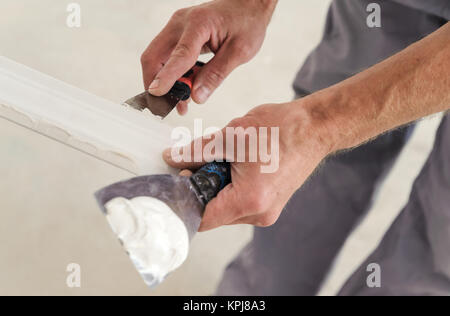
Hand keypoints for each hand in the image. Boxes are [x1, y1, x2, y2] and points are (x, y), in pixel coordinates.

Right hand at [141, 0, 277, 114]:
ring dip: (164, 81)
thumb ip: (216, 74)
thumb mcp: (239, 52)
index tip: (157, 94)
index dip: (167, 77)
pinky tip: (184, 87)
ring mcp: (176, 27)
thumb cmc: (246, 23)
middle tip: (166, 105)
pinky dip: (171, 74)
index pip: (179, 55)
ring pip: (157, 58)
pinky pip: (167, 57)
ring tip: (180, 102)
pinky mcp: (177, 34)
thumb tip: (197, 97)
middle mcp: (181, 23)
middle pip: (154, 56)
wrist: (247, 5)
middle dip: (155, 82)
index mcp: (199, 24)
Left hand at [163, 98, 333, 230]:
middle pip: (213, 213)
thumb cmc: (281, 129)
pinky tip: (236, 164)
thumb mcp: (231, 136)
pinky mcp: (270, 204)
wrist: (315, 127)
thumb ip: (196, 152)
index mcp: (249, 200)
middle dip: (200, 188)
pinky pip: (239, 202)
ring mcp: (266, 212)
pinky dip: (230, 186)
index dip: (183, 200)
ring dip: (215, 186)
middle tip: (200, 161)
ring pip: (225, 207)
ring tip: (225, 159)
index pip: (201, 217)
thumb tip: (172, 159)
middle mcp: (259, 214)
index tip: (176, 180)